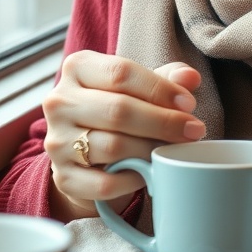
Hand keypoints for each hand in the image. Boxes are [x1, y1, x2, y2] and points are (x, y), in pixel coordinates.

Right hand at [43, 51, 204, 220]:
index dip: (160, 89)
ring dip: (151, 150)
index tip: (189, 104)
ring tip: (174, 150)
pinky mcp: (63, 177)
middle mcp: (59, 102)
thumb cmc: (117, 107)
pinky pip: (105, 183)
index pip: (121, 73)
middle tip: (193, 130)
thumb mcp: (140, 85)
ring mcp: (57, 141)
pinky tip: (150, 172)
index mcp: (77, 68)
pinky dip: (134, 179)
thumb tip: (190, 78)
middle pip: (118, 110)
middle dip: (163, 122)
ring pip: (113, 147)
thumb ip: (167, 77)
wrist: (86, 149)